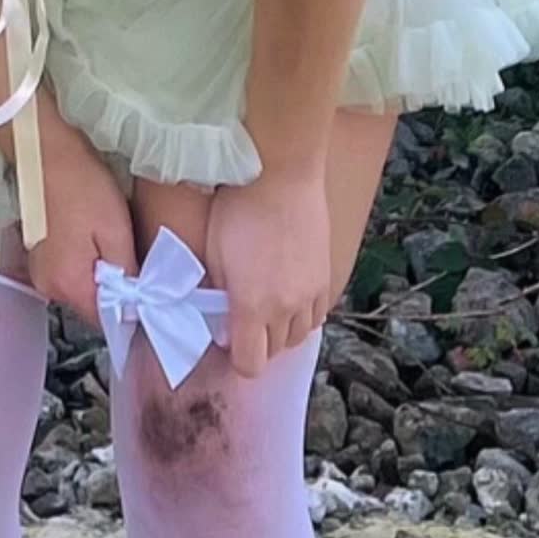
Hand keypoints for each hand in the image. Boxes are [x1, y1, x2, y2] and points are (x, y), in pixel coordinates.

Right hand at [26, 125, 137, 331]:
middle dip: (116, 293)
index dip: (131, 312)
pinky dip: (85, 264)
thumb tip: (136, 306)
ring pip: (81, 289)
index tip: (149, 294)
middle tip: (133, 260)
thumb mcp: (116, 230)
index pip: (107, 322)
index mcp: (69, 285)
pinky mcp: (38, 256)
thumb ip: (126, 274)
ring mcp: (40, 272)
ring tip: (114, 245)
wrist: (46, 153)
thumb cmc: (84, 187)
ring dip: (100, 277)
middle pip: (92, 307)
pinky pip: (68, 273)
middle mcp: (49, 287)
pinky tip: (94, 239)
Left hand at [202, 170, 330, 378]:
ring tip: (266, 308)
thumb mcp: (213, 254)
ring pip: (298, 336)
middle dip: (256, 344)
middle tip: (242, 320)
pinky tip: (289, 296)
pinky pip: (317, 315)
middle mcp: (285, 308)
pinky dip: (302, 315)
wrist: (280, 174)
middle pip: (274, 351)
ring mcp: (310, 293)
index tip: (227, 340)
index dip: (237, 359)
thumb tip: (221, 322)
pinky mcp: (326, 277)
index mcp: (251, 305)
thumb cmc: (237, 208)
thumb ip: (217, 295)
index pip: (250, 363)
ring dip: (281, 331)